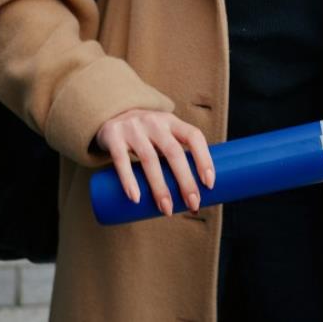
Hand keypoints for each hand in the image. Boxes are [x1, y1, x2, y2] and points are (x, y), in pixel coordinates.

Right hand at [95, 109, 214, 215]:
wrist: (112, 114)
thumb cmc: (147, 134)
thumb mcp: (164, 135)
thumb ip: (176, 157)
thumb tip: (195, 196)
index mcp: (172, 121)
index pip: (193, 136)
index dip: (204, 158)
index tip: (209, 184)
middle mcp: (154, 122)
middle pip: (173, 151)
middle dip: (185, 180)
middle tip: (193, 204)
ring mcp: (133, 128)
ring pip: (149, 159)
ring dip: (160, 187)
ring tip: (167, 210)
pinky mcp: (113, 136)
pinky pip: (121, 160)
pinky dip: (129, 180)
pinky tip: (136, 198)